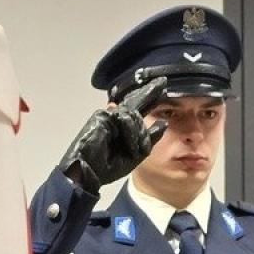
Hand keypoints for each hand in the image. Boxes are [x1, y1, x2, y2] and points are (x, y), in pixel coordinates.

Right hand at [58, 76, 169, 193]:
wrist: (89, 172)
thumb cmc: (108, 167)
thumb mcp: (137, 154)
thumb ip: (150, 138)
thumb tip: (164, 123)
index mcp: (123, 127)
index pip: (139, 109)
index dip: (150, 98)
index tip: (162, 89)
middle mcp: (116, 118)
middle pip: (135, 101)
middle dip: (149, 92)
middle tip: (162, 81)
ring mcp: (108, 115)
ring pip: (135, 116)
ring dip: (139, 136)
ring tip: (134, 152)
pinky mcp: (102, 115)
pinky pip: (126, 119)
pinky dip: (131, 135)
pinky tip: (129, 147)